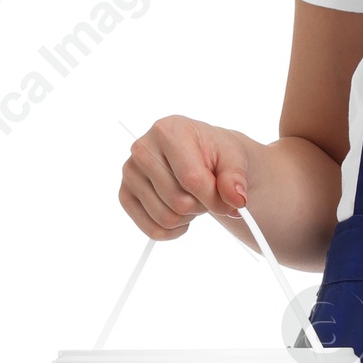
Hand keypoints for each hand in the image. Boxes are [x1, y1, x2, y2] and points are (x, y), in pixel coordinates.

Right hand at [119, 116, 254, 239]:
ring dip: (188, 217)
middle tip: (206, 193)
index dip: (216, 200)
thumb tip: (237, 200)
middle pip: (179, 203)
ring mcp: (130, 173)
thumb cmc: (216, 155)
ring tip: (192, 197)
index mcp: (168, 131)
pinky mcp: (125, 195)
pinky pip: (152, 230)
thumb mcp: (234, 159)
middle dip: (202, 206)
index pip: (192, 179)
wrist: (203, 156)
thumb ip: (236, 179)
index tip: (232, 202)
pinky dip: (173, 231)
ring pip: (166, 219)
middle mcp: (142, 149)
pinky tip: (181, 214)